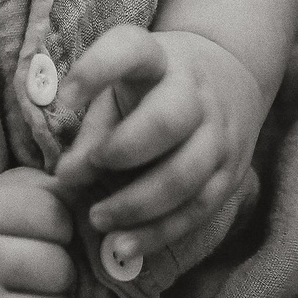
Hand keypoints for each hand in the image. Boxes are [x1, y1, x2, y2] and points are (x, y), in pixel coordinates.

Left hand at [52, 26, 262, 263]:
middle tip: (93, 168)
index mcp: (159, 60)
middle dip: (124, 151)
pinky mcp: (231, 173)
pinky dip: (158, 234)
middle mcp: (196, 93)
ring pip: (185, 176)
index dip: (96, 70)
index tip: (66, 97)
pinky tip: (124, 247)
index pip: (131, 50)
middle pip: (168, 121)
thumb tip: (65, 179)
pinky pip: (197, 211)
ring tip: (98, 219)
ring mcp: (219, 135)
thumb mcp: (120, 90)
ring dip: (137, 205)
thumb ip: (90, 132)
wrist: (232, 82)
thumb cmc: (155, 89)